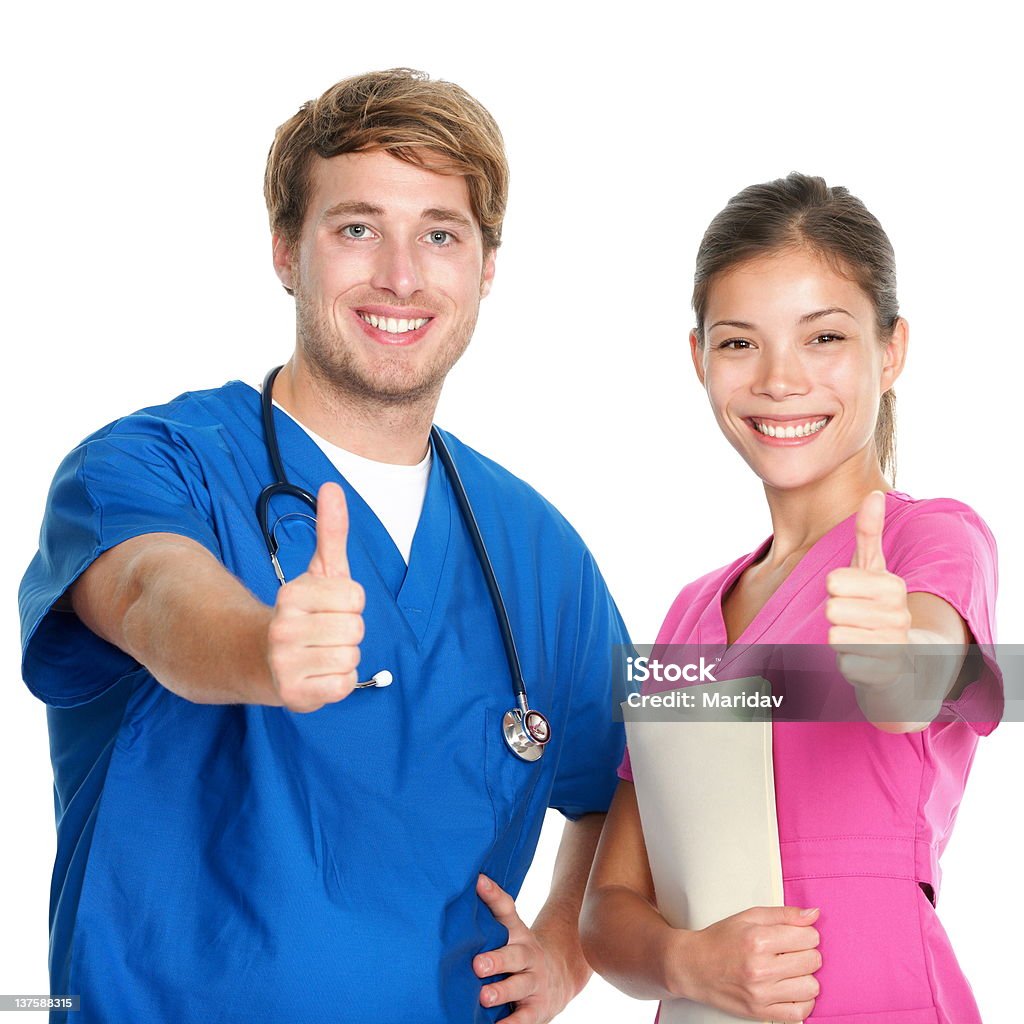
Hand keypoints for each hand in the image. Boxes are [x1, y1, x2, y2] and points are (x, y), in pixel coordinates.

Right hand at [265, 483, 365, 712]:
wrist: (259, 659)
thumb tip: (332, 487)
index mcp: (292, 596)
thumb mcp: (318, 571)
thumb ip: (330, 531)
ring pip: (352, 657)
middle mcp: (284, 629)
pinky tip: (319, 674)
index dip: (349, 604)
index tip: (329, 608)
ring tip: (320, 653)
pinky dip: (339, 682)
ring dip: (343, 657)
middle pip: (356, 629)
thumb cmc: (302, 614)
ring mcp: (286, 665)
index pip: (356, 598)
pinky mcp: (295, 696)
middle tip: (324, 634)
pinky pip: (345, 685)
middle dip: (347, 631)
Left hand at [474, 874, 575, 1022]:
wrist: (558, 975)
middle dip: (497, 959)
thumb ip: (490, 912)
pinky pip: (525, 1017)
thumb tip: (469, 882)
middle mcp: (527, 955)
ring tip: (485, 996)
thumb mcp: (508, 931)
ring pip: (520, 986)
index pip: (506, 909)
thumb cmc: (519, 952)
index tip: (478, 882)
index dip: (493, 895)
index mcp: (517, 933)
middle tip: (478, 964)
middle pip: (514, 955)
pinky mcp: (538, 1008)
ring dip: (502, 991)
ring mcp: (534, 981)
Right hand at [674, 905, 820, 1021]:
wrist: (693, 966)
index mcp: (758, 939)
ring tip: (791, 970)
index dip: (806, 933)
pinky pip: (800, 1012)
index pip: (809, 937)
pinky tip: (791, 989)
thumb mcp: (749, 916)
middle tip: (792, 951)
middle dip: (807, 953)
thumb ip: (784, 914)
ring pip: (811, 987)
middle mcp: (760, 968)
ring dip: (806, 977)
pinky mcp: (761, 1012)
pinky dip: (803, 1001)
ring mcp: (761, 993)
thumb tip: (814, 914)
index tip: (796, 935)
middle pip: (813, 961)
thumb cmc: (721, 939)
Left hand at [826, 490, 912, 690]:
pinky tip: (865, 660)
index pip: (834, 580)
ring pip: (834, 636)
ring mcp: (894, 646)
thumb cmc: (877, 607)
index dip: (836, 590)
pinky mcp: (885, 675)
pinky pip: (843, 663)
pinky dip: (847, 663)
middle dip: (836, 615)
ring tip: (859, 637)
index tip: (854, 595)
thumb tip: (874, 493)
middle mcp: (898, 615)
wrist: (905, 662)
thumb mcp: (873, 569)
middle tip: (855, 619)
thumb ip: (869, 533)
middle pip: (831, 608)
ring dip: (840, 639)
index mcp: (893, 586)